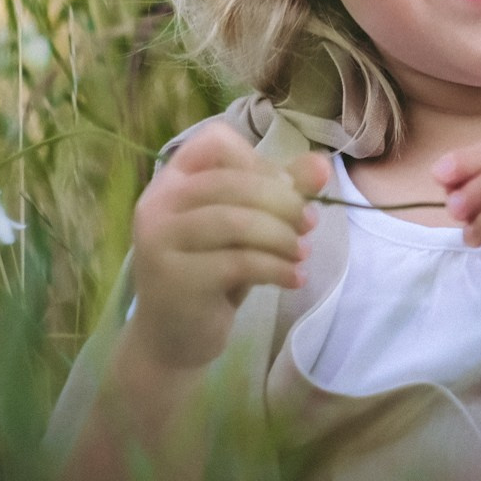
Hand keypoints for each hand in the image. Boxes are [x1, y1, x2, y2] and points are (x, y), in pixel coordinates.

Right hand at [124, 120, 328, 372]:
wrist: (174, 339)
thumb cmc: (213, 272)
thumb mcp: (248, 226)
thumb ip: (281, 191)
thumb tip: (323, 164)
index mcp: (171, 179)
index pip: (216, 141)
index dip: (259, 161)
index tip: (284, 190)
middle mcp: (157, 203)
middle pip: (233, 181)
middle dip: (284, 202)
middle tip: (309, 225)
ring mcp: (159, 241)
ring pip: (236, 221)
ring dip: (282, 236)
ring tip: (302, 254)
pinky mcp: (175, 279)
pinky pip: (238, 262)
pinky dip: (277, 268)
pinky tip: (294, 278)